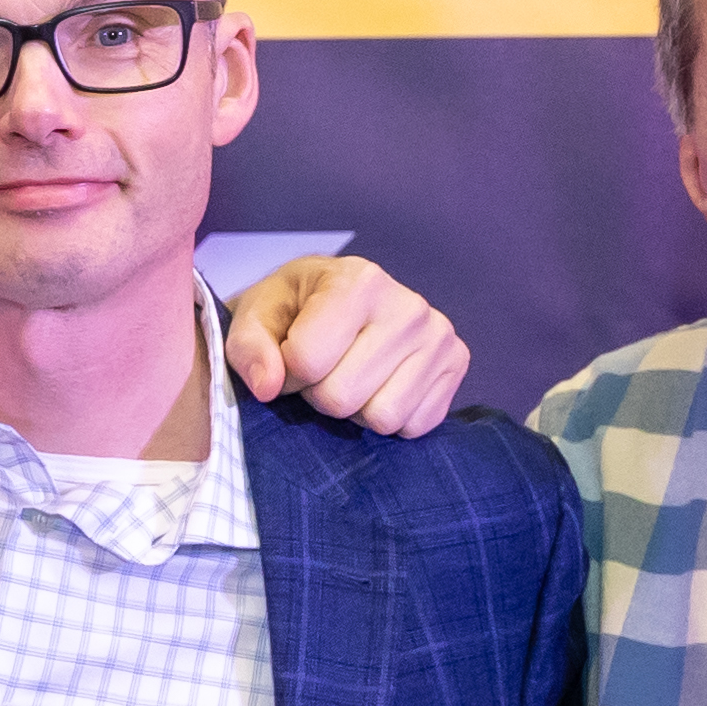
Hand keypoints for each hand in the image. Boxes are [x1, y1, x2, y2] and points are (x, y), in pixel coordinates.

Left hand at [225, 253, 465, 434]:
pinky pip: (414, 425)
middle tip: (322, 369)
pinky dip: (389, 417)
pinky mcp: (457, 365)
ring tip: (351, 374)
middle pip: (342, 397)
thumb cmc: (292, 309)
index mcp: (360, 280)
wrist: (333, 303)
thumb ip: (249, 348)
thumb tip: (268, 387)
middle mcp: (409, 306)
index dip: (286, 373)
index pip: (307, 361)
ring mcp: (440, 336)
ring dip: (355, 410)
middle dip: (319, 394)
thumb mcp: (256, 317)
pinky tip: (380, 384)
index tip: (288, 356)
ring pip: (382, 418)